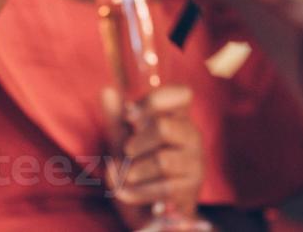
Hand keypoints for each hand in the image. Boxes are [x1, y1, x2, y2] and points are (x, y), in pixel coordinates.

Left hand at [103, 85, 204, 220]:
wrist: (148, 212)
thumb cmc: (138, 170)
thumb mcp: (123, 143)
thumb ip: (117, 120)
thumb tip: (107, 91)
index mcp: (178, 118)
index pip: (181, 94)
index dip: (153, 101)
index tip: (130, 116)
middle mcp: (192, 136)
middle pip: (164, 127)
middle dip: (136, 141)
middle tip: (126, 151)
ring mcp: (195, 163)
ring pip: (162, 160)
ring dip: (134, 171)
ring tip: (126, 176)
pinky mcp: (192, 189)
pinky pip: (163, 187)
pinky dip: (137, 192)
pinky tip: (127, 192)